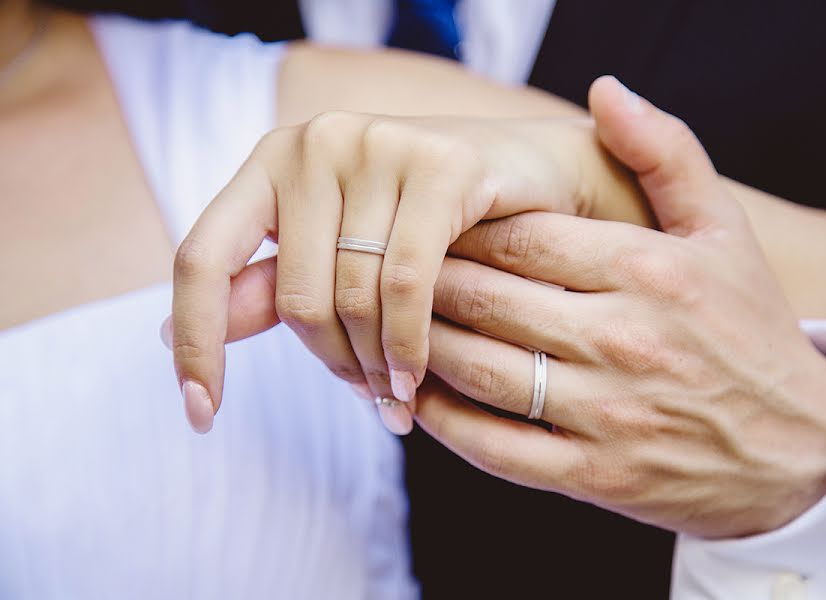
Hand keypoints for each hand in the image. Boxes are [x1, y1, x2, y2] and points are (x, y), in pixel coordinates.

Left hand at [166, 112, 644, 433]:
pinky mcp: (443, 164)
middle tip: (369, 401)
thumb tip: (165, 332)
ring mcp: (379, 145)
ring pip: (354, 296)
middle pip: (297, 294)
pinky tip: (417, 380)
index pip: (202, 257)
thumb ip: (265, 287)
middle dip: (333, 366)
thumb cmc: (426, 220)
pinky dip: (409, 346)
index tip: (201, 413)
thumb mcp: (337, 250)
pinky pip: (408, 285)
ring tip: (395, 398)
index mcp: (274, 160)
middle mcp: (317, 141)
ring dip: (375, 366)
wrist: (526, 177)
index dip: (194, 341)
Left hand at [415, 77, 825, 537]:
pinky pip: (497, 448)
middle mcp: (623, 338)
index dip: (461, 227)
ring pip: (479, 370)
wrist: (799, 447)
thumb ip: (667, 154)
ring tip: (392, 325)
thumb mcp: (724, 229)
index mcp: (647, 269)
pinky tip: (420, 398)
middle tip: (389, 268)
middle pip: (487, 299)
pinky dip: (446, 422)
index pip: (520, 236)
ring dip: (422, 345)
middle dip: (426, 281)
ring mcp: (607, 412)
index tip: (431, 222)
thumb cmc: (749, 327)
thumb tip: (607, 91)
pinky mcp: (596, 475)